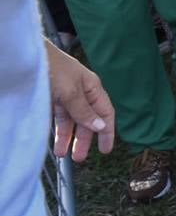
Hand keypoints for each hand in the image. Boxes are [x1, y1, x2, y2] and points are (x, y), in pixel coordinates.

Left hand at [47, 40, 114, 161]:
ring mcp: (65, 95)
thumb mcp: (71, 92)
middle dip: (83, 139)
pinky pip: (57, 118)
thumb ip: (84, 111)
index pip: (105, 113)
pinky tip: (54, 141)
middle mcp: (81, 92)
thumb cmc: (53, 69)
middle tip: (79, 158)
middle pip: (87, 119)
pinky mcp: (50, 98)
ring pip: (71, 121)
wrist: (28, 57)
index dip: (107, 132)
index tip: (105, 150)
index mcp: (92, 87)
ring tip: (62, 154)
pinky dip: (56, 130)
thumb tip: (101, 126)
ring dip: (67, 137)